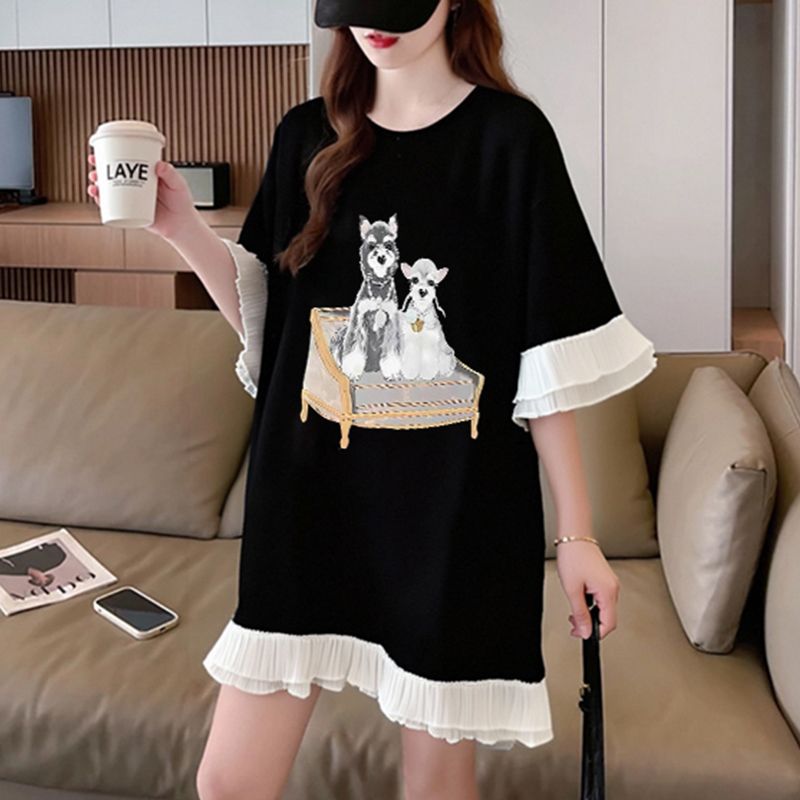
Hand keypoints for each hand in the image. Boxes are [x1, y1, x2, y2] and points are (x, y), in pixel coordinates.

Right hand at [86, 153, 201, 241]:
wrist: (183, 225)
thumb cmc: (182, 202)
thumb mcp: (178, 184)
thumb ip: (170, 174)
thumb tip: (159, 165)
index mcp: (143, 174)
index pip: (123, 161)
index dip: (109, 155)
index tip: (99, 150)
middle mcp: (134, 186)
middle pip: (111, 174)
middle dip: (98, 169)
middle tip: (93, 166)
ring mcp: (131, 200)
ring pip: (109, 191)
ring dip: (97, 186)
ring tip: (94, 184)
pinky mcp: (131, 213)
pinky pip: (112, 208)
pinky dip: (102, 203)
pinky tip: (97, 198)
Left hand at [555, 540, 619, 639]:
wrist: (574, 536)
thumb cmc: (573, 556)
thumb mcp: (572, 589)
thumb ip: (580, 613)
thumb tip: (585, 631)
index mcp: (608, 592)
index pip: (609, 624)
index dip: (595, 633)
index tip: (581, 634)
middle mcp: (613, 588)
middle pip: (607, 617)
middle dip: (591, 625)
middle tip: (573, 625)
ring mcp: (610, 582)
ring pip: (604, 608)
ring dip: (589, 614)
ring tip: (573, 612)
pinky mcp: (604, 578)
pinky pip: (601, 598)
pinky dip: (591, 603)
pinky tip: (579, 599)